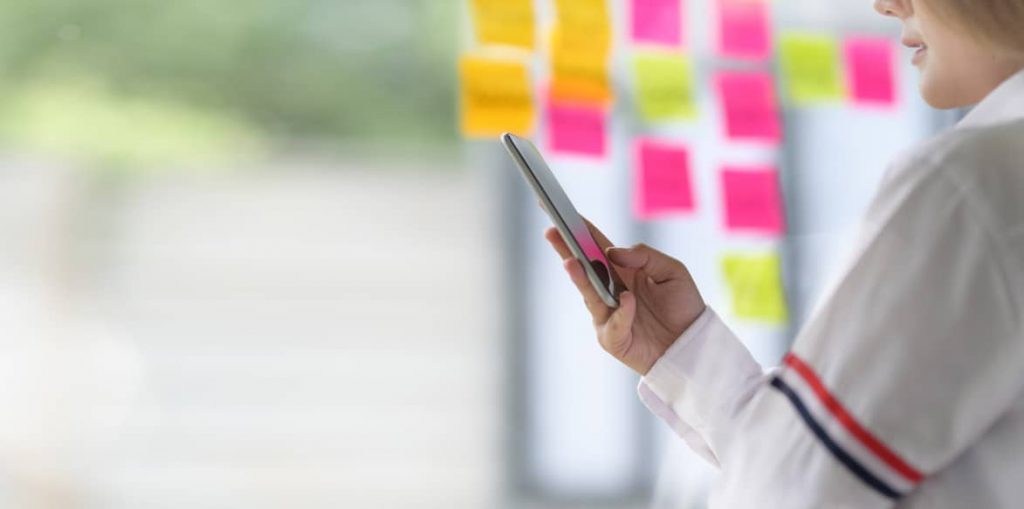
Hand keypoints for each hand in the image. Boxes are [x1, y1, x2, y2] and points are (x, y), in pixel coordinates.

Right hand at [544, 220, 705, 374]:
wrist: (693, 344)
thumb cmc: (683, 306)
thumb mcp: (672, 271)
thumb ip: (645, 256)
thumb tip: (612, 252)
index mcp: (622, 270)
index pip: (595, 245)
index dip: (578, 229)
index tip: (560, 211)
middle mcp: (609, 290)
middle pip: (582, 266)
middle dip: (565, 248)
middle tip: (551, 231)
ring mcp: (607, 314)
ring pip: (588, 293)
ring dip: (579, 277)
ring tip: (570, 261)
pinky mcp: (611, 337)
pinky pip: (612, 322)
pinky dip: (621, 312)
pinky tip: (629, 301)